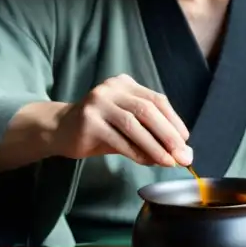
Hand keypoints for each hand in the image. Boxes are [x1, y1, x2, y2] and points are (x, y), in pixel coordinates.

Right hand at [57, 74, 191, 167]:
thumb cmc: (99, 128)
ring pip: (134, 125)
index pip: (157, 100)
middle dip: (168, 134)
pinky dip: (136, 152)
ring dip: (154, 146)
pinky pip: (118, 139)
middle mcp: (111, 88)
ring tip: (168, 161)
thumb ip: (151, 134)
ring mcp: (98, 103)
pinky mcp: (88, 121)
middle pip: (147, 110)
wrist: (60, 130)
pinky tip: (147, 162)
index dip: (174, 120)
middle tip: (182, 154)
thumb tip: (180, 153)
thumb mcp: (127, 125)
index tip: (185, 141)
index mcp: (125, 84)